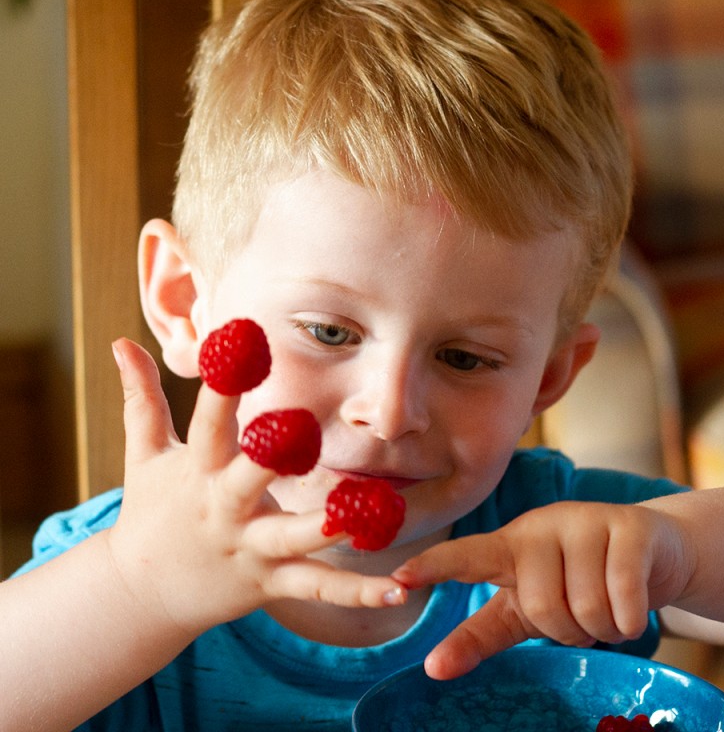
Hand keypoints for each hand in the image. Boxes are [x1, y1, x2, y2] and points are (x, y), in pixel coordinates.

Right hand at [107, 338, 404, 637]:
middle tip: (300, 427)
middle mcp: (224, 509)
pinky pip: (317, 588)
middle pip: (248, 480)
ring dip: (328, 527)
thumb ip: (141, 397)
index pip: (209, 421)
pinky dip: (356, 593)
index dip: (223, 382)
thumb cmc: (150, 512)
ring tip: (368, 513)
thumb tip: (119, 342)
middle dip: (270, 457)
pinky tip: (397, 593)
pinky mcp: (269, 582)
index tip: (240, 336)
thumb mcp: (144, 454)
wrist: (140, 594)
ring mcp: (249, 548)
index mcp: (198, 471)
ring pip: (292, 538)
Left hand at [392, 501, 690, 678]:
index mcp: (509, 546)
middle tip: (581, 612)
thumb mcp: (524, 610)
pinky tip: (633, 602)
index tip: (398, 580)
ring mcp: (584, 522)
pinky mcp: (627, 528)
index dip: (433, 568)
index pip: (466, 557)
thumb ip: (478, 635)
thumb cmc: (576, 581)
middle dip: (568, 628)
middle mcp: (540, 526)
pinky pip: (623, 596)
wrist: (651, 553)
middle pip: (541, 606)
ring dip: (602, 626)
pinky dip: (630, 618)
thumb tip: (431, 669)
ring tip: (606, 602)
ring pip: (585, 608)